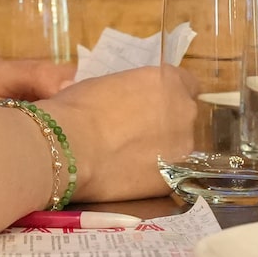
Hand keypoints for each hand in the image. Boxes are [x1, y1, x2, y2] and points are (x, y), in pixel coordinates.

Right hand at [41, 65, 195, 201]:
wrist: (70, 148)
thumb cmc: (78, 108)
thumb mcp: (102, 85)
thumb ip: (123, 90)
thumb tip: (109, 98)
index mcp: (168, 80)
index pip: (187, 84)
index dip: (169, 96)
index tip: (154, 105)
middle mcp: (185, 110)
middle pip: (185, 115)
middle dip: (168, 122)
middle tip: (140, 132)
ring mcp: (184, 145)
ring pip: (180, 146)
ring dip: (164, 149)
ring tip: (133, 158)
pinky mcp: (176, 176)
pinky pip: (171, 172)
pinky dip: (156, 174)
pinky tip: (132, 176)